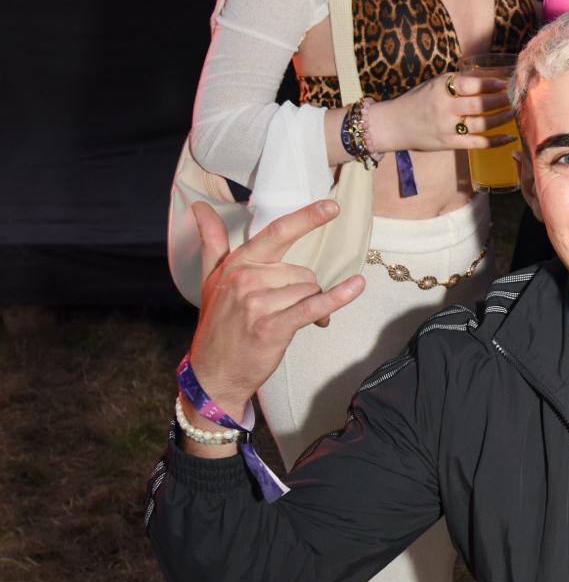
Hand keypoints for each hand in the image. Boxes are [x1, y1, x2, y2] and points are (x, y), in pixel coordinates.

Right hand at [189, 200, 364, 417]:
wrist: (213, 374)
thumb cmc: (217, 327)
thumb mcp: (210, 281)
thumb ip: (212, 242)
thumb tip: (200, 207)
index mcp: (236, 265)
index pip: (275, 234)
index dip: (306, 218)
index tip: (331, 206)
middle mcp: (245, 279)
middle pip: (301, 270)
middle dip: (304, 290)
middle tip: (289, 309)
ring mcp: (258, 303)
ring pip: (308, 290)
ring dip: (311, 307)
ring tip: (292, 323)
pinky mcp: (273, 327)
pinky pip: (313, 306)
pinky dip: (337, 298)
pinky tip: (356, 287)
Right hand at [377, 69, 516, 153]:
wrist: (394, 125)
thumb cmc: (417, 101)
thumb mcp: (434, 85)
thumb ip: (457, 83)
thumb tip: (489, 78)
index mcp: (440, 88)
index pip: (468, 85)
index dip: (488, 84)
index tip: (503, 83)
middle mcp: (444, 108)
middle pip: (478, 105)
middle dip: (499, 101)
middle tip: (513, 98)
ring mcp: (446, 127)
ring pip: (481, 124)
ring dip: (500, 118)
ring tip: (512, 112)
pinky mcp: (449, 143)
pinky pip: (477, 143)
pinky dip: (495, 141)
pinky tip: (509, 136)